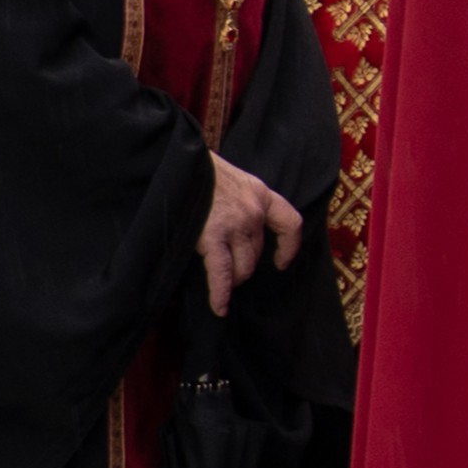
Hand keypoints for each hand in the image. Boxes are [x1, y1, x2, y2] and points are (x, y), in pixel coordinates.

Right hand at [200, 155, 303, 313]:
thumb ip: (237, 200)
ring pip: (243, 266)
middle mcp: (253, 211)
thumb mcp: (229, 178)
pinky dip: (221, 294)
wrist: (177, 159)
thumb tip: (234, 221)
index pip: (290, 223)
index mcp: (260, 193)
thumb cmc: (197, 168)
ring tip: (224, 284)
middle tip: (230, 271)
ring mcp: (235, 225)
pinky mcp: (212, 237)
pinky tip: (219, 308)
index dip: (289, 246)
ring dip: (234, 279)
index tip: (281, 261)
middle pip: (258, 251)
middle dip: (246, 265)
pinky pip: (222, 273)